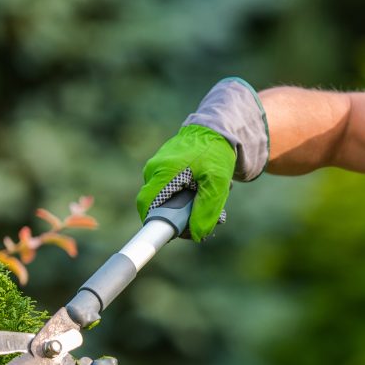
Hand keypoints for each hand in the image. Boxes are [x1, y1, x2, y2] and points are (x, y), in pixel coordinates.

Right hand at [136, 77, 269, 240]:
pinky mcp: (168, 170)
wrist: (219, 130)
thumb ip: (207, 210)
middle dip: (184, 219)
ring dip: (192, 208)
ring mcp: (160, 169)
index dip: (155, 224)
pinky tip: (208, 191)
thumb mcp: (217, 183)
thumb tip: (198, 235)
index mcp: (162, 172)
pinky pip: (174, 192)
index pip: (146, 205)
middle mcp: (155, 170)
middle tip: (210, 219)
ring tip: (216, 201)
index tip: (175, 234)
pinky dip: (192, 197)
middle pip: (160, 207)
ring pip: (170, 201)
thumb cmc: (216, 153)